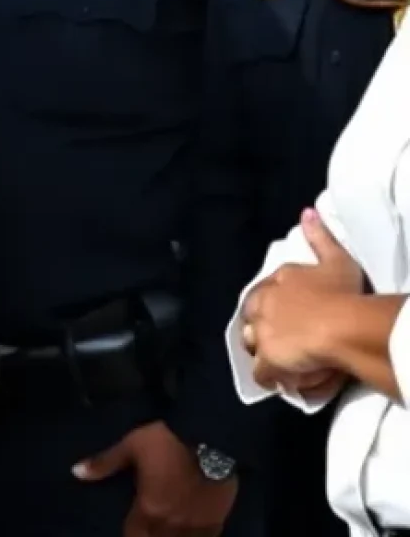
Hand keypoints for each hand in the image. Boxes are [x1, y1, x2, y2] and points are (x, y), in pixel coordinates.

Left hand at [73, 420, 234, 536]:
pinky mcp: (218, 521)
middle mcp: (172, 524)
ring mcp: (197, 526)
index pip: (134, 535)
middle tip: (146, 530)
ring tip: (165, 532)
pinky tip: (191, 534)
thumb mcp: (130, 447)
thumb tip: (75, 472)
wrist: (209, 436)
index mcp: (149, 508)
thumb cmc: (165, 441)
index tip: (130, 531)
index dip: (130, 535)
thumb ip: (105, 464)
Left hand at [241, 208, 362, 394]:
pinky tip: (279, 381)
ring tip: (279, 360)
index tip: (281, 316)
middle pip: (251, 317)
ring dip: (262, 351)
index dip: (270, 306)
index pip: (262, 293)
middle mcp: (264, 303)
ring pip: (253, 344)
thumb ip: (319, 236)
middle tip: (279, 339)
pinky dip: (269, 377)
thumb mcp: (335, 259)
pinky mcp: (268, 358)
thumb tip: (308, 212)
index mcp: (278, 280)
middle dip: (259, 327)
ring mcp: (263, 332)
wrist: (342, 324)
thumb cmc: (343, 293)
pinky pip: (261, 373)